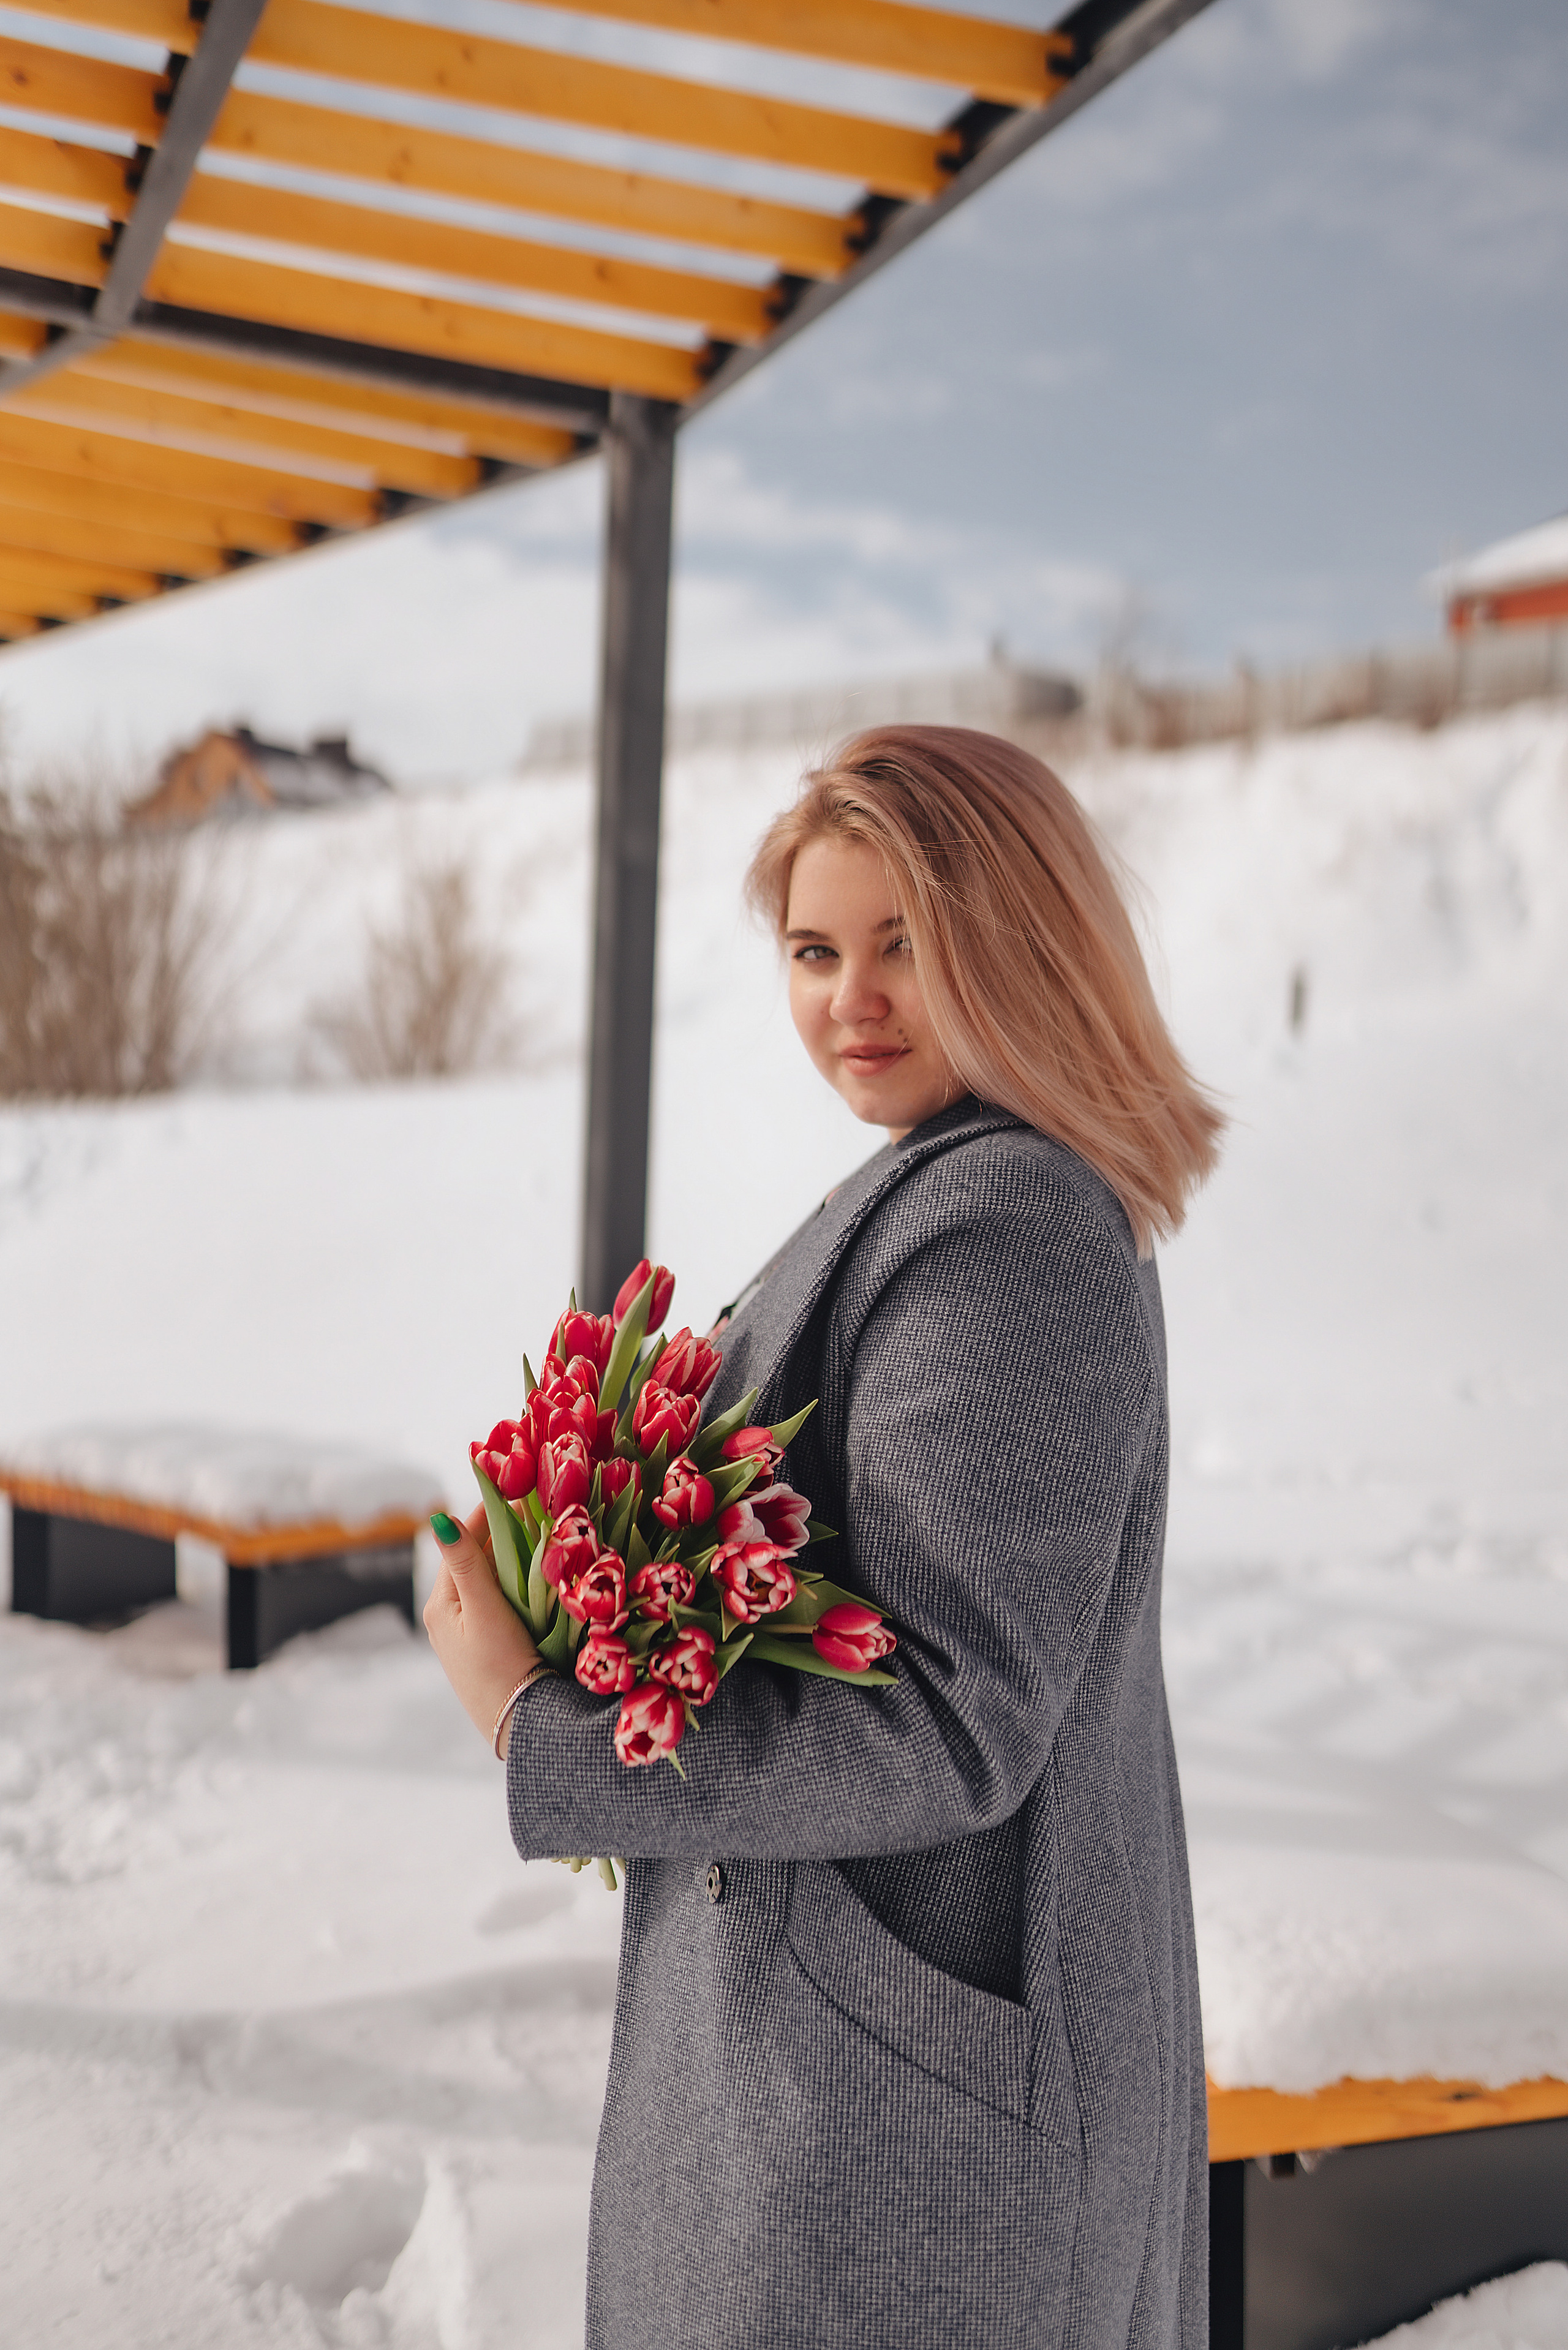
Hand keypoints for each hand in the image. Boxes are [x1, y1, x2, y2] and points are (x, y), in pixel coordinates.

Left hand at [423, 1500, 540, 1756]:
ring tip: (543, 1534)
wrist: (521, 1727)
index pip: (462, 1542)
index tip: (518, 1489)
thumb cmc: (500, 1668)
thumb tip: (437, 1518)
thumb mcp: (484, 1611)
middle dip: (504, 1533)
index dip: (489, 1514)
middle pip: (476, 1558)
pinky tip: (539, 1578)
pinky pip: (500, 1601)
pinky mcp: (487, 1646)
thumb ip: (466, 1563)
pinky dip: (517, 1583)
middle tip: (539, 1508)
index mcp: (440, 1603)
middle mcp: (448, 1615)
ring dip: (513, 1558)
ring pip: (490, 1579)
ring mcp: (467, 1632)